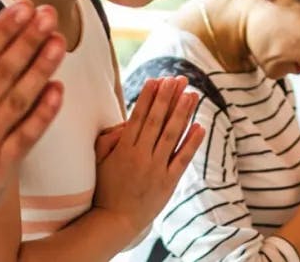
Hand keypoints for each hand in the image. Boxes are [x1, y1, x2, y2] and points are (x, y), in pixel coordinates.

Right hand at [0, 1, 66, 231]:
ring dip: (42, 68)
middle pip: (5, 70)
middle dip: (29, 39)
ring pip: (20, 99)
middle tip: (49, 13)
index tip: (23, 6)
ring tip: (60, 42)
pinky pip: (26, 136)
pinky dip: (44, 114)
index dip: (4, 28)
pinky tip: (59, 91)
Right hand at [92, 76, 205, 235]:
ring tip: (192, 94)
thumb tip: (125, 121)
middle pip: (157, 121)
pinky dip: (192, 142)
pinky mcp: (168, 182)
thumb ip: (109, 138)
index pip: (139, 116)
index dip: (149, 97)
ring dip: (183, 113)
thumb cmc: (105, 188)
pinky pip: (182, 159)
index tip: (158, 79)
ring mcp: (156, 169)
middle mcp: (141, 156)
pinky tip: (200, 126)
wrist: (114, 221)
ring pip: (172, 135)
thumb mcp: (99, 161)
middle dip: (168, 97)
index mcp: (123, 149)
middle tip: (179, 79)